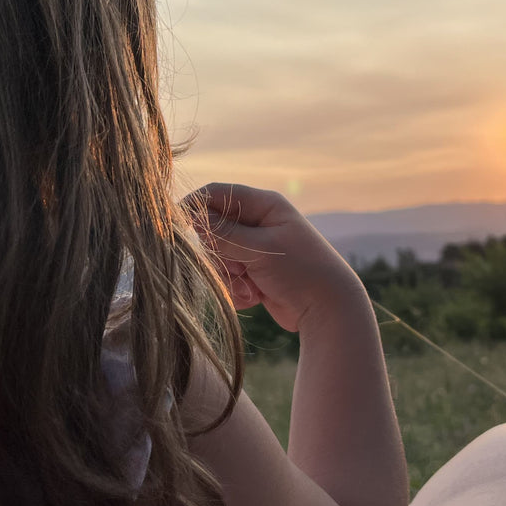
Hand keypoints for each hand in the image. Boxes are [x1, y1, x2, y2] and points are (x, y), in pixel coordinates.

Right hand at [185, 183, 367, 333]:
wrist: (329, 310)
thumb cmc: (300, 271)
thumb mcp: (261, 249)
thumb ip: (224, 233)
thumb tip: (191, 214)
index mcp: (265, 204)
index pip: (217, 194)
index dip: (195, 207)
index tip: (176, 227)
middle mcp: (259, 223)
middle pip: (213, 230)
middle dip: (220, 254)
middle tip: (238, 267)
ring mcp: (256, 249)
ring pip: (219, 257)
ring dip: (229, 276)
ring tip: (251, 287)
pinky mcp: (255, 273)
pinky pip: (229, 278)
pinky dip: (237, 290)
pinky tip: (256, 297)